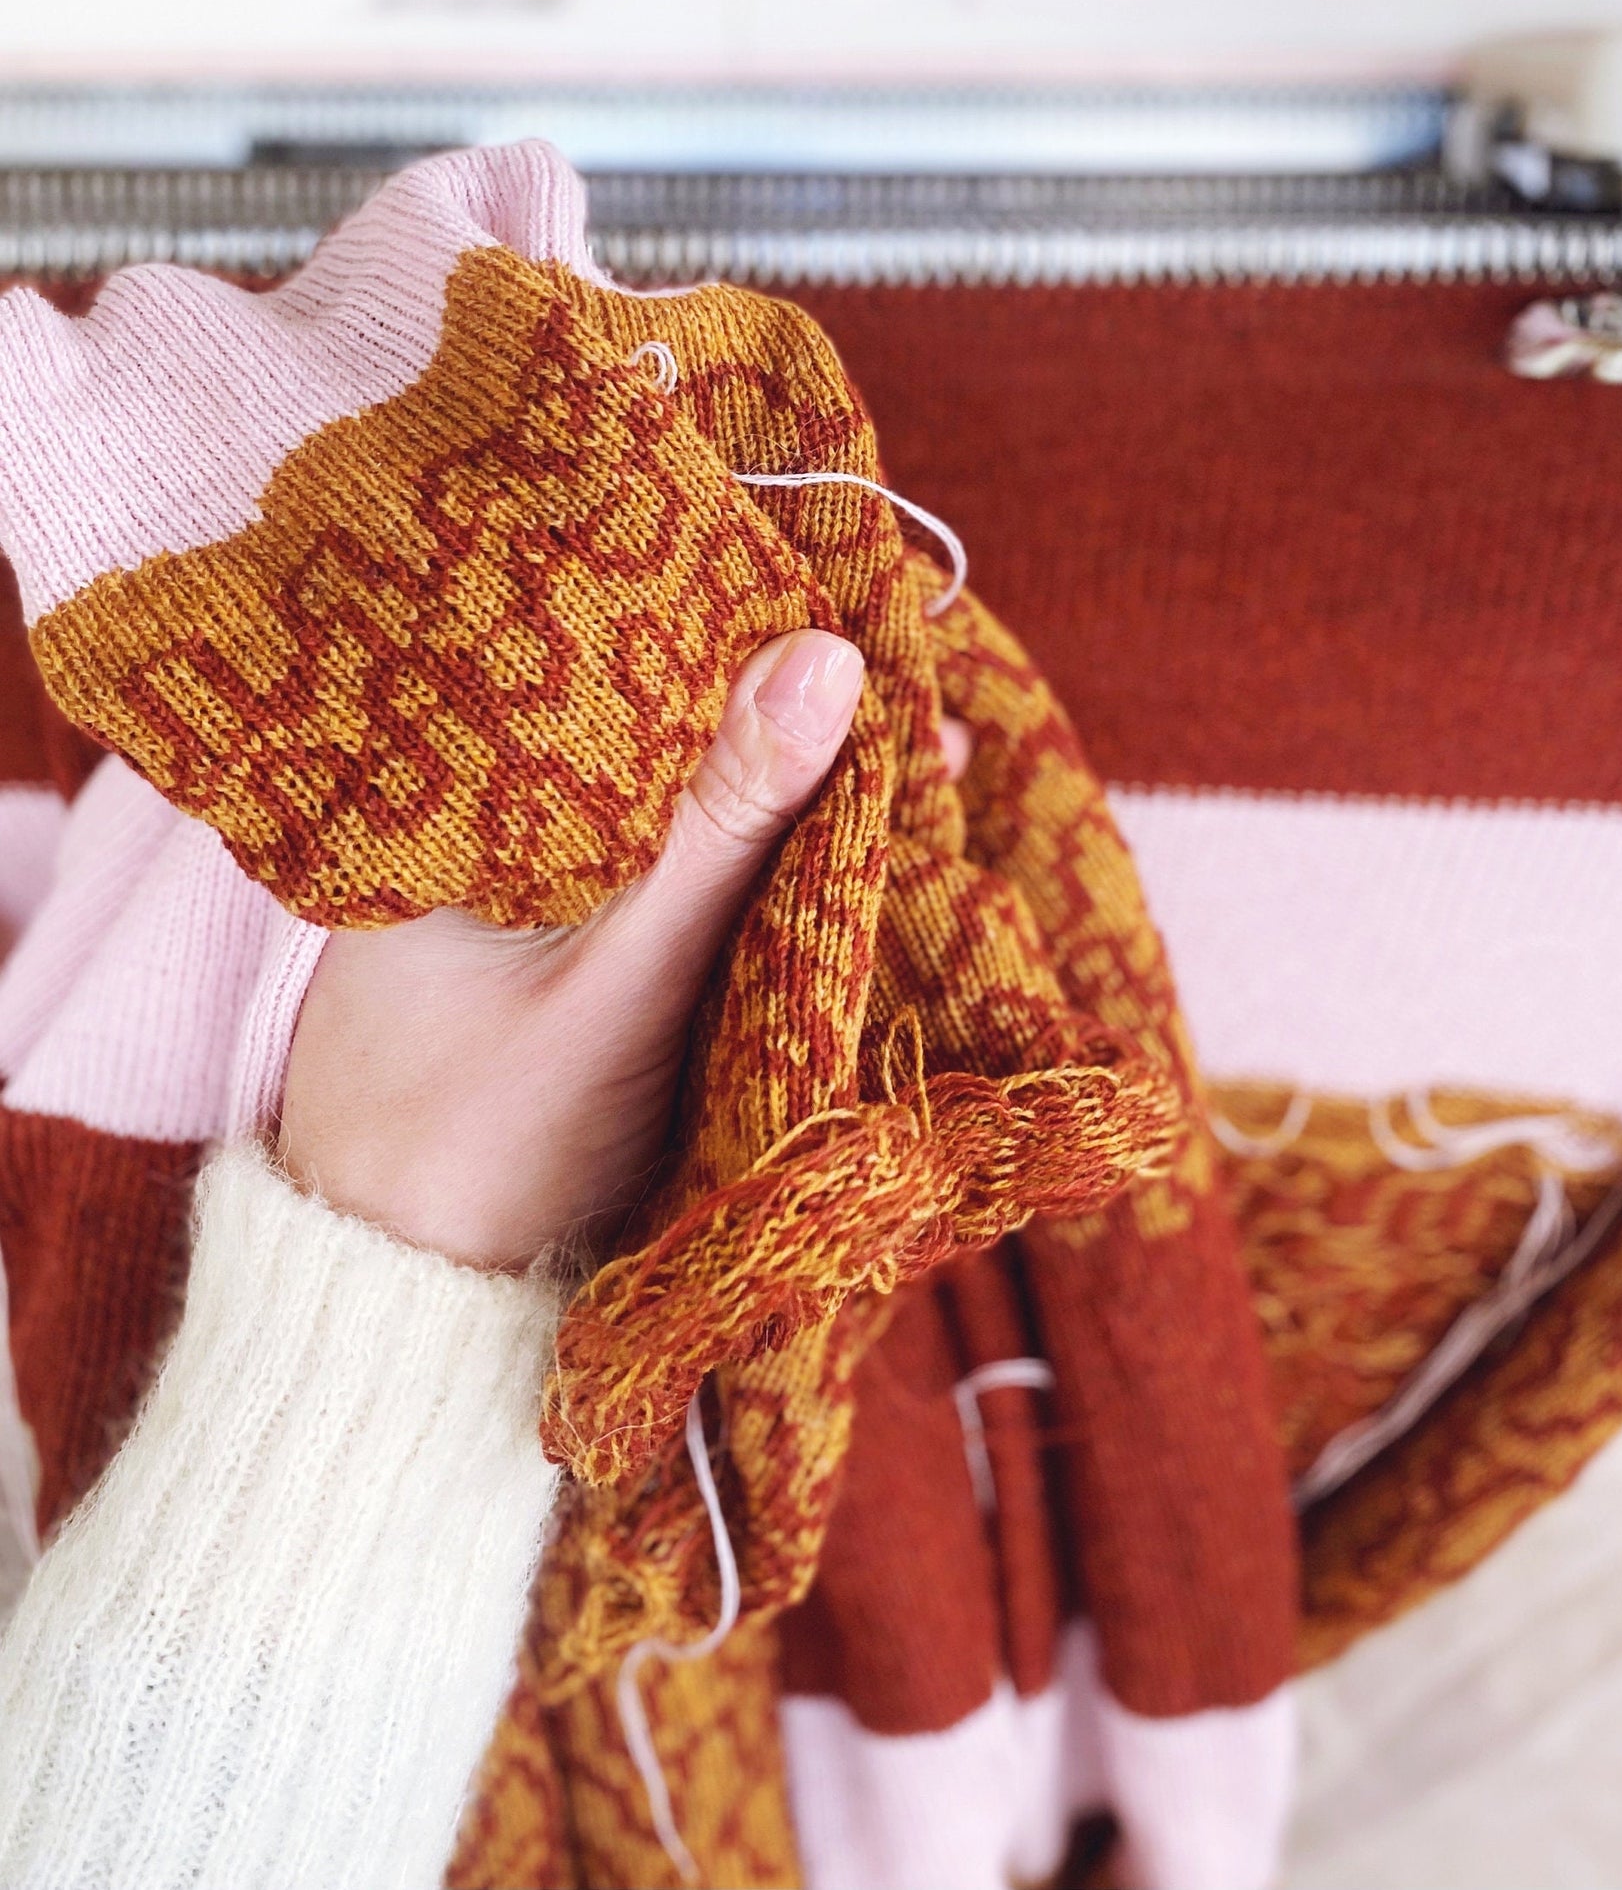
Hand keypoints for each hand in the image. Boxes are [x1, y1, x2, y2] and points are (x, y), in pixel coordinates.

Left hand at [278, 630, 866, 1270]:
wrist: (410, 1309)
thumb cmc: (485, 1146)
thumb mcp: (624, 977)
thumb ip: (721, 826)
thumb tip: (830, 654)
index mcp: (450, 791)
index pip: (607, 653)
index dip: (737, 621)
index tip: (860, 606)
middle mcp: (482, 816)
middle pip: (653, 718)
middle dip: (782, 699)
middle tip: (918, 680)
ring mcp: (526, 884)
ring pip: (673, 791)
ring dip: (782, 776)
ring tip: (916, 743)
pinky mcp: (569, 946)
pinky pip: (674, 863)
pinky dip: (755, 849)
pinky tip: (849, 830)